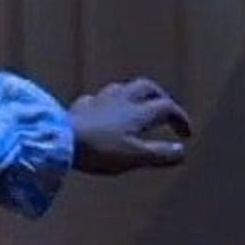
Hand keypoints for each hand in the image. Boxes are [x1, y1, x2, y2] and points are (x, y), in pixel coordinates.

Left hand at [69, 78, 194, 175]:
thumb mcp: (135, 156)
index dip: (180, 118)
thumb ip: (160, 154)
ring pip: (122, 88)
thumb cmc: (100, 149)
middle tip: (165, 109)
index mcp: (139, 111)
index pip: (167, 107)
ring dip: (134, 95)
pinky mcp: (80, 107)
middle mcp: (122, 99)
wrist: (59, 140)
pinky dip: (106, 104)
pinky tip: (102, 111)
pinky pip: (97, 100)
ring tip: (137, 107)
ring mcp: (99, 100)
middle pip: (147, 87)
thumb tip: (182, 152)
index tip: (186, 134)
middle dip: (160, 96)